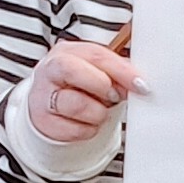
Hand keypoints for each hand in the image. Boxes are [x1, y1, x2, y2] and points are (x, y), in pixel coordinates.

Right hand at [23, 37, 140, 142]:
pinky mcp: (44, 122)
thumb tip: (138, 83)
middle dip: (102, 86)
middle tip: (114, 97)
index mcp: (67, 52)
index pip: (96, 55)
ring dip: (98, 112)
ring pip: (78, 105)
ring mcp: (43, 96)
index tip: (140, 85)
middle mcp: (50, 71)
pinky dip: (90, 130)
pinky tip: (87, 122)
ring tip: (98, 110)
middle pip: (73, 70)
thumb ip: (117, 74)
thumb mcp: (98, 73)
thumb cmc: (81, 88)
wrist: (54, 110)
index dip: (121, 70)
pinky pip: (77, 130)